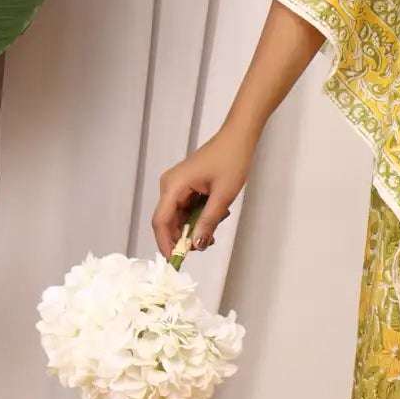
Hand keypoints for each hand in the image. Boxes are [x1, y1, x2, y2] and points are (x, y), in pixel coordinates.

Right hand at [151, 129, 254, 256]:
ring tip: (216, 225)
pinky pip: (187, 208)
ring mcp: (177, 185)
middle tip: (205, 244)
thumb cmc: (231, 159)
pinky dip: (200, 217)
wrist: (239, 137)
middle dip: (185, 237)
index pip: (161, 222)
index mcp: (173, 186)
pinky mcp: (186, 185)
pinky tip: (216, 214)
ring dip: (196, 227)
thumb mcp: (222, 196)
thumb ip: (208, 222)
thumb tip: (196, 245)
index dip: (166, 243)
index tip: (175, 261)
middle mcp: (170, 185)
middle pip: (169, 221)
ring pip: (180, 217)